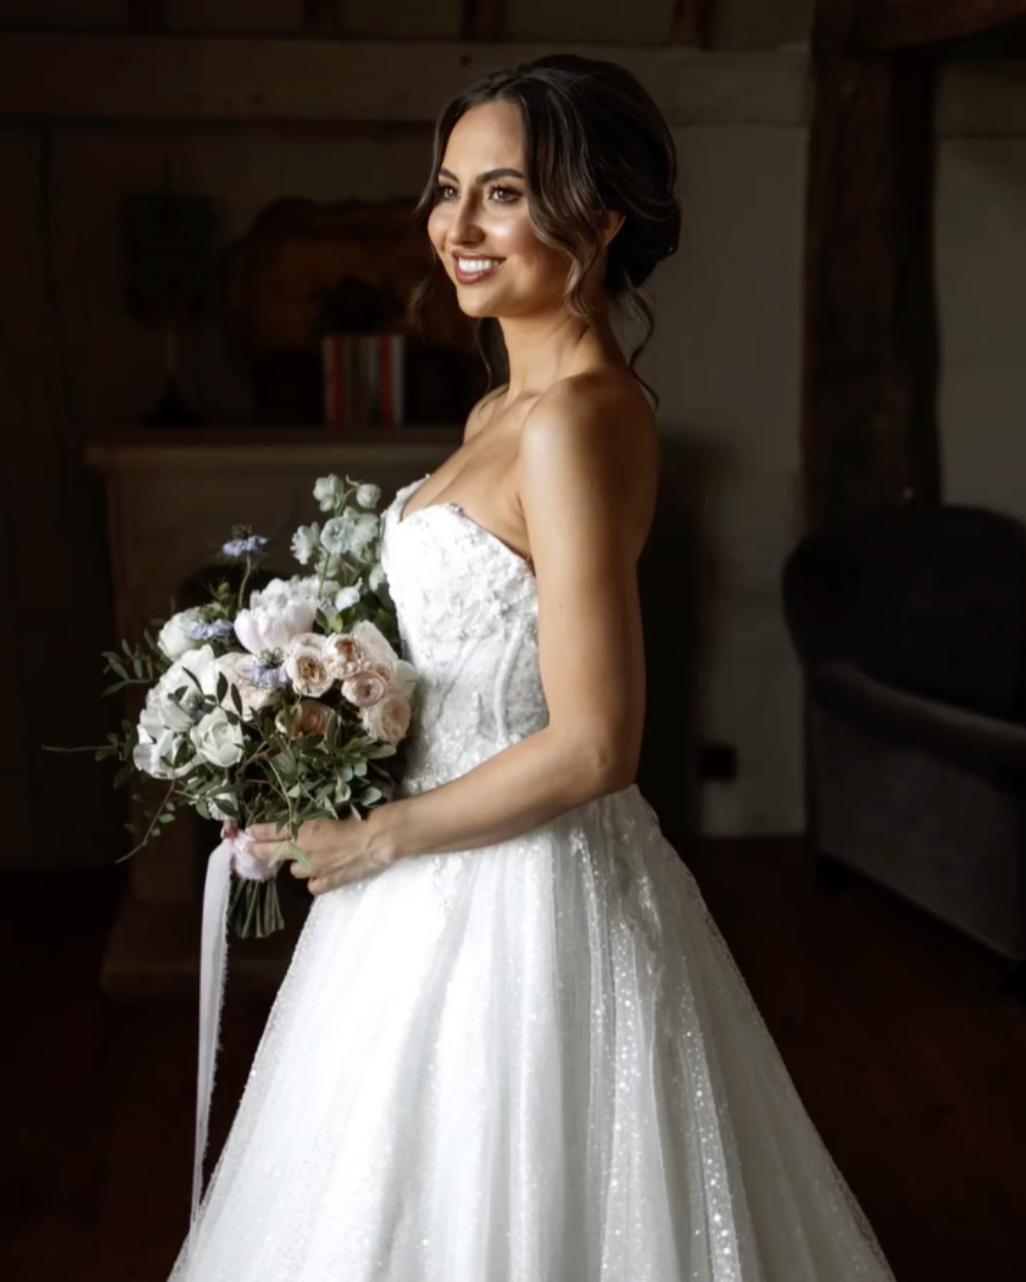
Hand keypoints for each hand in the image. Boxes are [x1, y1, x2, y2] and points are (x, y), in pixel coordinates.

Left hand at [247, 816, 394, 896]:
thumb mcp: (330, 809)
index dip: (258, 832)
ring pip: (294, 871)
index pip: (272, 831)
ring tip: (304, 859)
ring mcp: (313, 869)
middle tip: (250, 848)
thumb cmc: (356, 817)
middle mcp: (302, 851)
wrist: (374, 840)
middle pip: (272, 853)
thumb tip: (305, 818)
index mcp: (302, 830)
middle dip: (258, 850)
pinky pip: (313, 885)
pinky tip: (320, 875)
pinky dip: (315, 880)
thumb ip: (313, 817)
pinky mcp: (327, 882)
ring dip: (296, 864)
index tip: (250, 832)